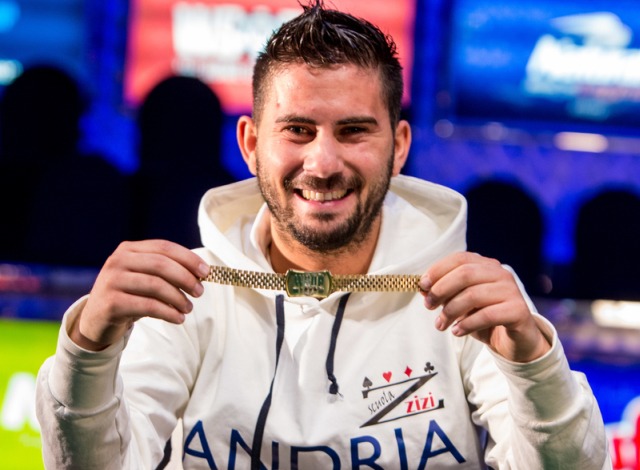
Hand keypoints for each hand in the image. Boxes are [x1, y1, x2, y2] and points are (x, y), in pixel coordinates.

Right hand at [70, 240, 209, 350]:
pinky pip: (147, 306)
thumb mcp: (146, 278)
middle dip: (185, 278)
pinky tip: (177, 318)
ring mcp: (112, 281)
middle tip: (199, 292)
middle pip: (161, 265)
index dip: (188, 258)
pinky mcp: (111, 303)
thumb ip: (168, 272)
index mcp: (129, 249)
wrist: (97, 320)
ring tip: (188, 308)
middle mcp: (118, 261)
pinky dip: (168, 312)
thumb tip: (201, 274)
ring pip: (155, 285)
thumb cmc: (129, 296)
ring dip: (178, 298)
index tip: (206, 272)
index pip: (164, 247)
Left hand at [420, 252, 549, 362]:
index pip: (460, 258)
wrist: (515, 341)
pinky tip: (457, 331)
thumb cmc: (484, 318)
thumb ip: (445, 294)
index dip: (438, 269)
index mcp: (486, 266)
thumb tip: (423, 288)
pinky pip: (487, 315)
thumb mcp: (460, 304)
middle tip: (428, 306)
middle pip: (465, 273)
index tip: (423, 285)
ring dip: (450, 311)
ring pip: (474, 295)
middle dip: (442, 289)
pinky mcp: (518, 311)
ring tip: (440, 325)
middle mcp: (500, 273)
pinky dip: (467, 324)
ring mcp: (511, 291)